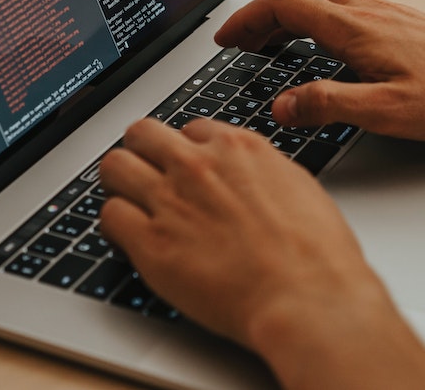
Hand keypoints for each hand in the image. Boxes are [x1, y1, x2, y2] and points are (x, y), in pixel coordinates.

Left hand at [98, 119, 424, 388]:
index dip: (185, 150)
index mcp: (237, 148)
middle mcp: (198, 165)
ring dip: (120, 184)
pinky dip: (115, 227)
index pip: (189, 128)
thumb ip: (261, 171)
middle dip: (142, 153)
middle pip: (141, 134)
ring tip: (130, 204)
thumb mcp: (298, 186)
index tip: (185, 167)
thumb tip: (248, 174)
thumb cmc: (316, 253)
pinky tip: (130, 239)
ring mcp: (170, 200)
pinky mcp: (151, 243)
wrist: (307, 296)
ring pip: (114, 166)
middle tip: (146, 176)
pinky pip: (108, 216)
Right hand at [215, 0, 424, 141]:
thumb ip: (331, 105)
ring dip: (284, 8)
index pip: (284, 4)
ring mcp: (382, 11)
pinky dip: (311, 12)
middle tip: (240, 39)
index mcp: (356, 28)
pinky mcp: (395, 19)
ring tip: (268, 40)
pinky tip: (317, 41)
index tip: (227, 39)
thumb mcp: (389, 112)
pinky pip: (339, 1)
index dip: (247, 19)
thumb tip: (283, 105)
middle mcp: (366, 10)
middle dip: (260, 9)